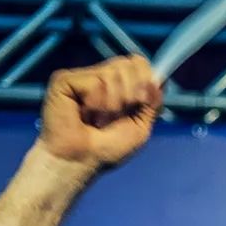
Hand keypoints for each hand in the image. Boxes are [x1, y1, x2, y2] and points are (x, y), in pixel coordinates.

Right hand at [37, 54, 162, 169]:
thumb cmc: (107, 150)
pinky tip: (85, 114)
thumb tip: (160, 79)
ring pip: (113, 72)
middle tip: (117, 116)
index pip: (138, 63)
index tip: (143, 100)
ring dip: (114, 104)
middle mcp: (100, 77)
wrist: (81, 162)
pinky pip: (95, 82)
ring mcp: (82, 77)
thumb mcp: (140, 127)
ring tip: (99, 120)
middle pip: (129, 64)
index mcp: (118, 85)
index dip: (147, 77)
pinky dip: (97, 103)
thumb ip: (152, 103)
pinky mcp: (65, 80)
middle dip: (132, 93)